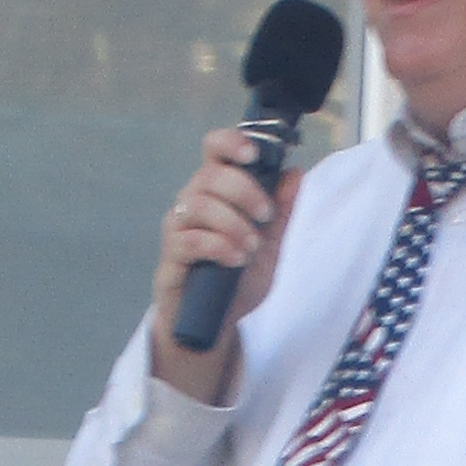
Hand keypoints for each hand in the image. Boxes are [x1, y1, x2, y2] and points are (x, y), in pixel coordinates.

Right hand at [151, 126, 303, 392]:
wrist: (216, 323)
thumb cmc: (238, 280)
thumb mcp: (271, 246)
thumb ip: (282, 212)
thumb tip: (295, 172)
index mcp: (217, 191)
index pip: (214, 149)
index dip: (231, 142)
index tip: (254, 155)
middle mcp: (193, 201)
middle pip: (210, 174)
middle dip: (244, 190)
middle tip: (265, 216)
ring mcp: (178, 227)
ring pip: (198, 204)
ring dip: (232, 223)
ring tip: (250, 248)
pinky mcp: (170, 256)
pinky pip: (189, 239)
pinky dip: (218, 246)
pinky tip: (235, 260)